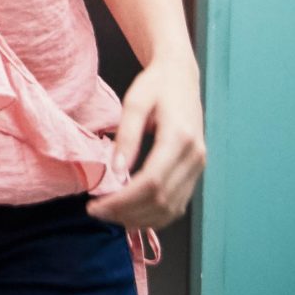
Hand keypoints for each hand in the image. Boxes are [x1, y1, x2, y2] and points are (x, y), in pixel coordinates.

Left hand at [87, 51, 205, 229]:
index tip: (95, 205)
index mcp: (180, 137)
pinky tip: (132, 213)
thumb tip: (115, 170)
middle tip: (97, 212)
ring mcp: (199, 166)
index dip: (122, 200)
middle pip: (161, 200)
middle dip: (127, 213)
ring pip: (172, 208)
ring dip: (141, 219)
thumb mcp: (135, 101)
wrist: (181, 76)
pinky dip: (155, 215)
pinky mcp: (196, 171)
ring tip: (110, 215)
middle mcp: (194, 157)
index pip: (151, 182)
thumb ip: (127, 135)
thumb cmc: (155, 85)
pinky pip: (178, 203)